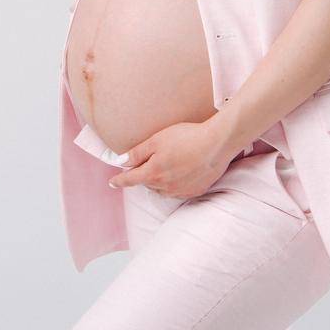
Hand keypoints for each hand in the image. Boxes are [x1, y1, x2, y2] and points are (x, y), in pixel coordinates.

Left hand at [106, 119, 235, 199]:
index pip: (130, 180)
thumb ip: (137, 153)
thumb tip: (121, 161)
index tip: (112, 182)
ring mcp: (180, 191)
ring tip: (165, 166)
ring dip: (158, 181)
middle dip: (143, 174)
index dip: (119, 180)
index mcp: (153, 173)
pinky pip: (176, 192)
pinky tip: (179, 173)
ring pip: (161, 189)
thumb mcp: (156, 140)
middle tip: (147, 161)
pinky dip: (172, 185)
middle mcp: (165, 187)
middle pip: (146, 183)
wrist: (216, 144)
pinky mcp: (195, 191)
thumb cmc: (186, 138)